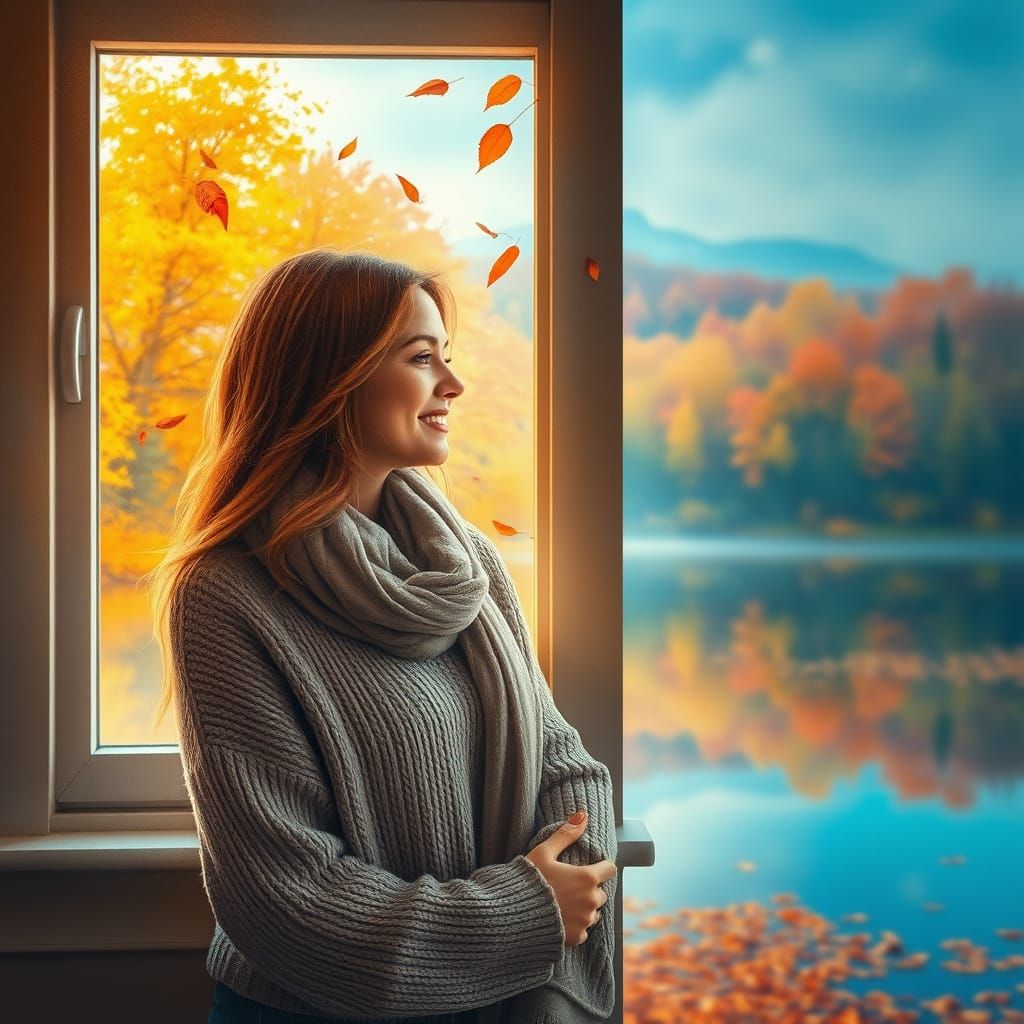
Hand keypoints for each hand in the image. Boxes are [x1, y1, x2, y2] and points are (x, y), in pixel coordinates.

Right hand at [524, 809, 616, 947]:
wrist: (513, 915)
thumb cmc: (529, 880)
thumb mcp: (544, 852)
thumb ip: (566, 834)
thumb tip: (583, 814)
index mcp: (587, 878)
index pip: (610, 869)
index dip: (600, 867)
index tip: (587, 868)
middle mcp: (591, 901)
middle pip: (600, 892)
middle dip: (589, 889)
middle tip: (568, 886)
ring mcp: (585, 921)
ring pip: (593, 912)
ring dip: (583, 908)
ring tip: (562, 903)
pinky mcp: (577, 937)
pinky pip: (584, 930)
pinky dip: (576, 925)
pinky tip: (559, 918)